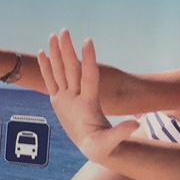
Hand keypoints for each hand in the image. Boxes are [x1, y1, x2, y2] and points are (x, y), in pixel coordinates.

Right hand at [38, 31, 136, 163]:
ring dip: (57, 54)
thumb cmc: (104, 146)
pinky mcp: (59, 101)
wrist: (96, 147)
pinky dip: (46, 68)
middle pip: (71, 69)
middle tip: (64, 31)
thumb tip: (136, 124)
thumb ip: (122, 132)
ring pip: (60, 71)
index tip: (88, 42)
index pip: (88, 76)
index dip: (88, 60)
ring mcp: (68, 97)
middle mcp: (78, 96)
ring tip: (53, 37)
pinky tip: (42, 55)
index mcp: (89, 103)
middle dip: (68, 50)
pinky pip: (51, 81)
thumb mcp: (111, 141)